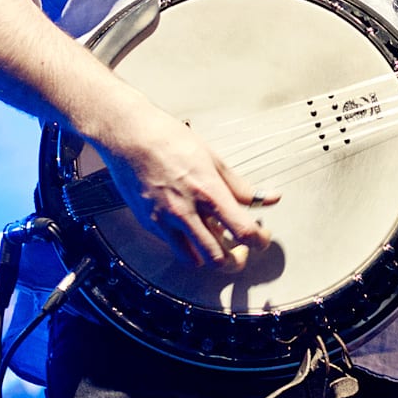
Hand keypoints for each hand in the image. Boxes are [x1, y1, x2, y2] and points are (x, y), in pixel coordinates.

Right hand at [96, 88, 276, 268]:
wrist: (130, 136)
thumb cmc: (168, 140)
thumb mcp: (213, 159)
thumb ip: (241, 186)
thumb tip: (268, 198)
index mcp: (207, 192)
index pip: (243, 230)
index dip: (259, 241)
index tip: (261, 238)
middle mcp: (186, 211)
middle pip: (219, 258)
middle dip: (236, 260)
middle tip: (241, 249)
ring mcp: (164, 221)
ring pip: (194, 261)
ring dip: (209, 257)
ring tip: (217, 241)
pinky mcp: (149, 224)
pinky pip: (174, 246)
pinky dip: (188, 244)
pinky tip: (193, 227)